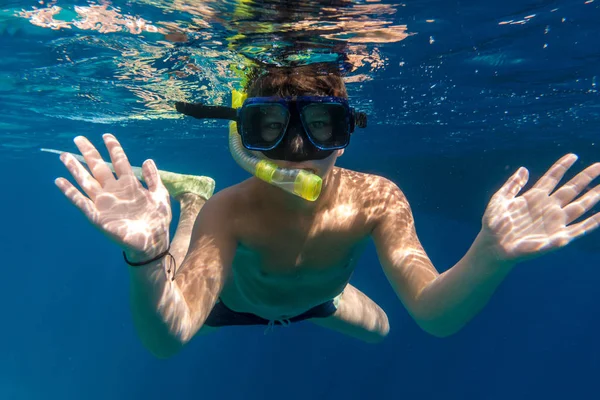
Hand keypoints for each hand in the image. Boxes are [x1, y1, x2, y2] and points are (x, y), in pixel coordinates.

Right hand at [55, 134, 171, 260]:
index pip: (119, 162)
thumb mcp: (160, 195)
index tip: (106, 135)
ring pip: (86, 182)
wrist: (153, 242)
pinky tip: (60, 181)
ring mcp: (104, 203)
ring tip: (65, 156)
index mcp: (130, 185)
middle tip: (78, 139)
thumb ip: (153, 178)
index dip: (113, 148)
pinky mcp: (97, 216)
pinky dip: (70, 192)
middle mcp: (114, 191)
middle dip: (89, 153)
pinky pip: (80, 202)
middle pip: (98, 168)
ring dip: (75, 169)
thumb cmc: (157, 220)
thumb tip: (147, 160)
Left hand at [481, 154, 599, 261]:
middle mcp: (547, 208)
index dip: (562, 166)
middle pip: (571, 189)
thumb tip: (523, 168)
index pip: (552, 178)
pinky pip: (579, 229)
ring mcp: (554, 222)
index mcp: (534, 197)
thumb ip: (513, 185)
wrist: (493, 245)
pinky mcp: (557, 238)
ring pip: (579, 206)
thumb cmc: (494, 223)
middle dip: (586, 178)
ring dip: (593, 196)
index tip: (573, 155)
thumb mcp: (500, 199)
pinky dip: (593, 223)